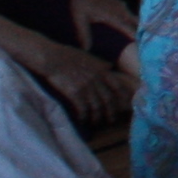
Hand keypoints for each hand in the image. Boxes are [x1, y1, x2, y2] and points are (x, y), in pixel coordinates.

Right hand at [0, 18, 132, 123]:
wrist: (52, 58)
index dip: (123, 97)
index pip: (117, 86)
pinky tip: (82, 120)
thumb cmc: (68, 55)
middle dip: (111, 112)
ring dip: (97, 117)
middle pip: (108, 99)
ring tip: (95, 122)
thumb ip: (100, 63)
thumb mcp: (88, 56)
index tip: (125, 105)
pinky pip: (83, 109)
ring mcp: (86, 86)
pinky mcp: (75, 93)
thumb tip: (110, 66)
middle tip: (111, 120)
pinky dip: (84, 116)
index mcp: (101, 70)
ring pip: (96, 106)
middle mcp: (96, 79)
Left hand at [68, 0, 138, 47]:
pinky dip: (132, 20)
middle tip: (146, 42)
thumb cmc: (81, 2)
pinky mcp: (118, 3)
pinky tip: (131, 25)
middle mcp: (120, 10)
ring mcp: (120, 5)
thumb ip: (84, 34)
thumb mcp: (80, 19)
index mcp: (112, 16)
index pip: (127, 28)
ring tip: (141, 36)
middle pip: (135, 22)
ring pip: (133, 17)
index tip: (142, 44)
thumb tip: (87, 49)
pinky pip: (129, 13)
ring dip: (137, 25)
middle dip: (140, 31)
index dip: (134, 36)